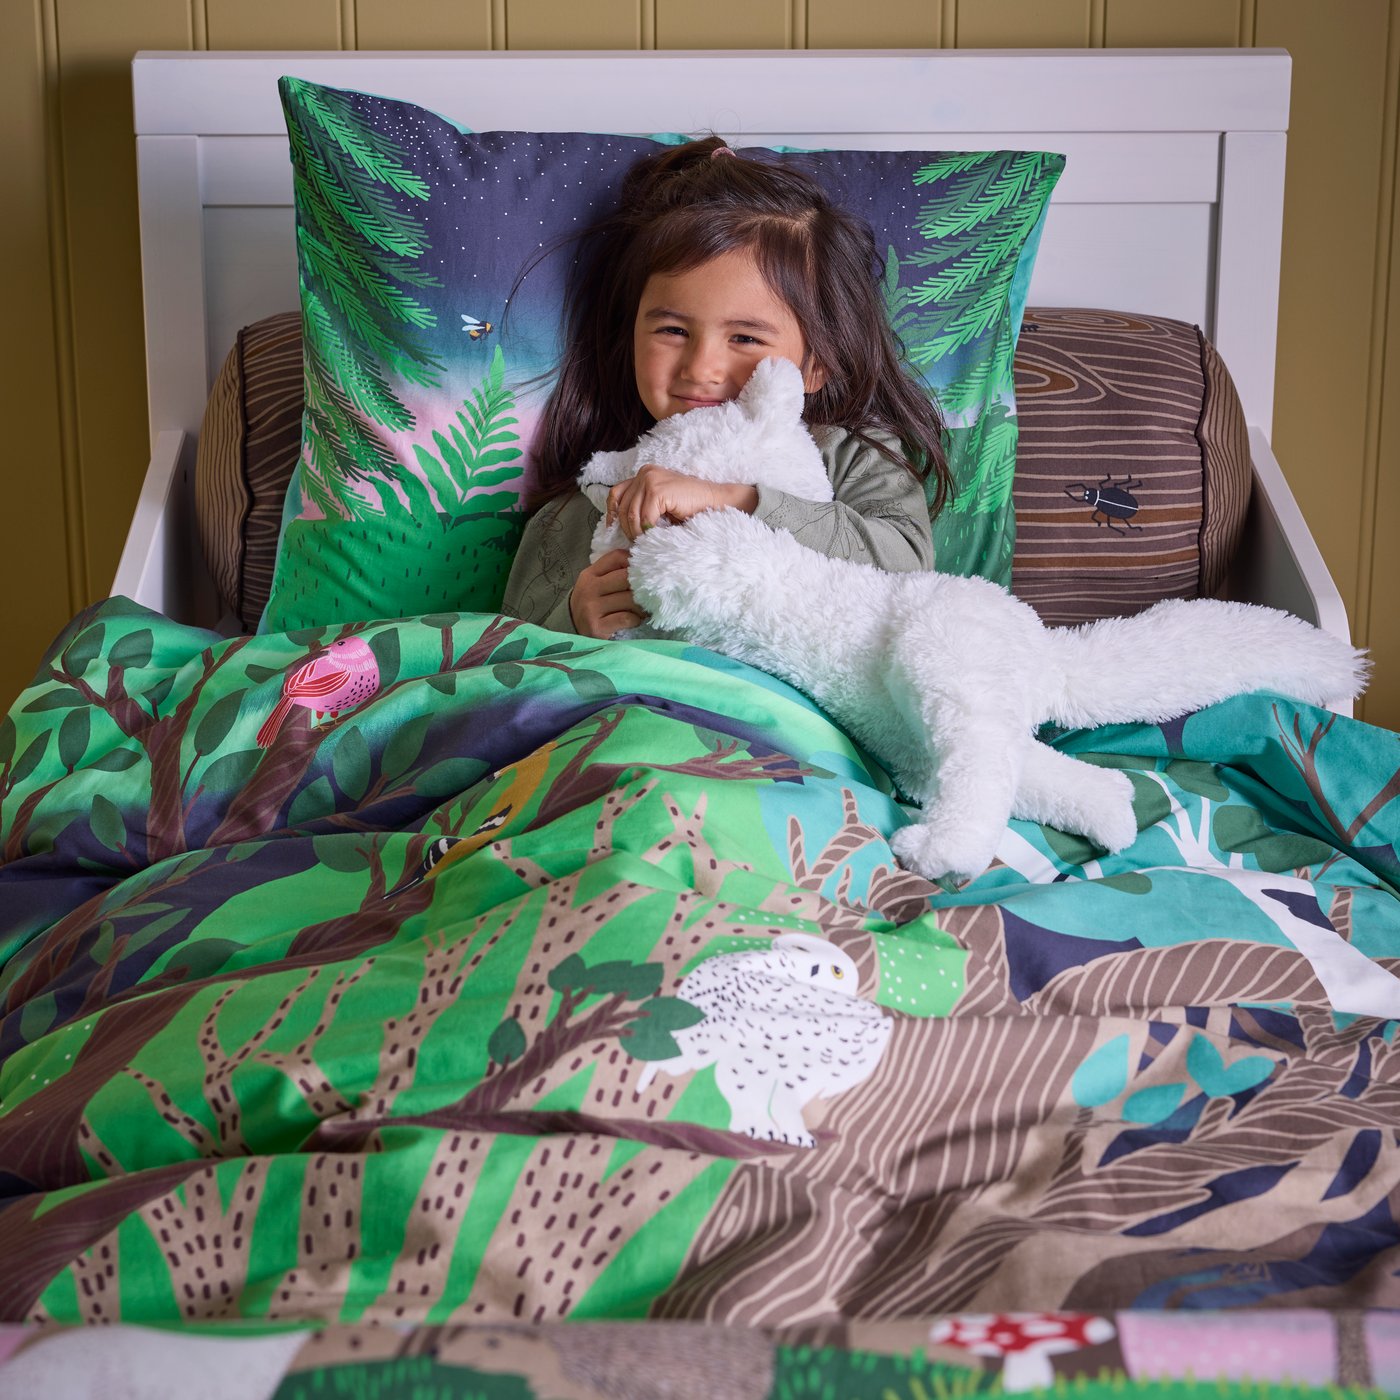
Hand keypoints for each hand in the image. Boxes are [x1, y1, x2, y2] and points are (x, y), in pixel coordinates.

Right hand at [569, 549, 645, 637]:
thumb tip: (645, 564)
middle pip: (626, 578)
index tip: (642, 573)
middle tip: (647, 594)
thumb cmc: (592, 603)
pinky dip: (636, 620)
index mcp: (590, 574)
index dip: (634, 562)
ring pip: (630, 599)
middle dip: (642, 586)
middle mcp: (589, 588)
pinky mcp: (597, 627)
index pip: (617, 557)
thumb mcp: (596, 583)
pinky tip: (634, 620)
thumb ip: (614, 572)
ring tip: (642, 609)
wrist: (572, 629)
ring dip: (641, 606)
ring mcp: (591, 608)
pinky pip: (627, 618)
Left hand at [606, 464, 757, 541]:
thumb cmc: (692, 507)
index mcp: (645, 474)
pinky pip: (644, 518)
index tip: (613, 529)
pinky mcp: (658, 491)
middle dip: (626, 528)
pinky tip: (656, 536)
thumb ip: (643, 507)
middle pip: (622, 506)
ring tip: (645, 542)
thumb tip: (621, 526)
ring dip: (637, 532)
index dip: (611, 513)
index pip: (617, 493)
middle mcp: (645, 473)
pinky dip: (647, 531)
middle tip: (636, 542)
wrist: (717, 502)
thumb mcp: (662, 505)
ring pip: (631, 514)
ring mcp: (651, 480)